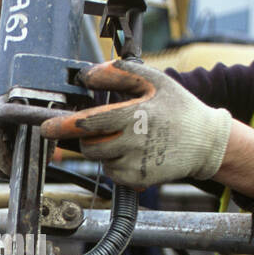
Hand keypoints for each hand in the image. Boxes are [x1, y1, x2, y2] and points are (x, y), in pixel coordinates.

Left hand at [41, 59, 232, 188]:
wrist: (206, 142)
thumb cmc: (178, 108)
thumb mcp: (154, 81)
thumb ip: (119, 73)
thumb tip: (87, 74)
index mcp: (135, 115)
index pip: (88, 123)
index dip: (63, 126)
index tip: (47, 127)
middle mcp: (134, 143)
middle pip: (89, 146)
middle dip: (86, 138)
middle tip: (94, 129)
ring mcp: (136, 165)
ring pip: (100, 160)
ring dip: (103, 149)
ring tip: (126, 137)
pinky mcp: (140, 181)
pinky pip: (113, 174)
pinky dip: (115, 163)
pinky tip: (133, 152)